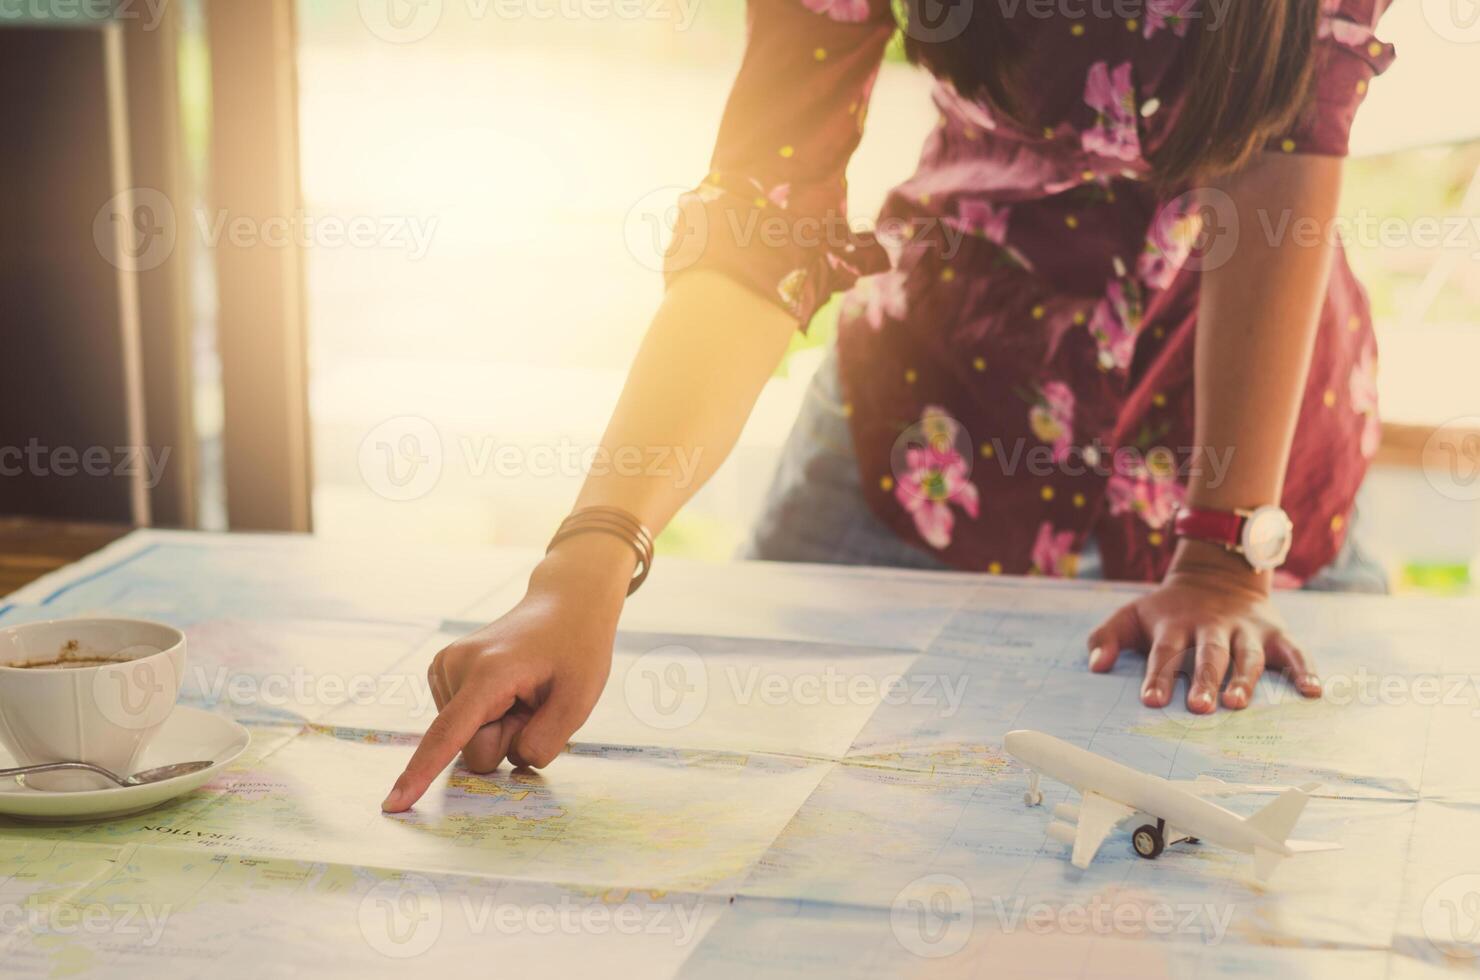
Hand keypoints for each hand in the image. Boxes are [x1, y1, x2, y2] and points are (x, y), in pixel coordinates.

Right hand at [380, 535, 632, 812]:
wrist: (563, 607)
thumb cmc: (576, 651)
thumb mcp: (579, 700)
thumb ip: (543, 742)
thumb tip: (507, 763)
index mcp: (489, 673)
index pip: (449, 734)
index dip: (421, 773)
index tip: (393, 804)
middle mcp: (456, 666)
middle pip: (472, 747)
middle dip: (507, 739)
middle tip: (536, 702)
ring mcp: (445, 666)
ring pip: (467, 737)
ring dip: (502, 725)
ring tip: (526, 691)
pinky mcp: (444, 672)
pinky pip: (464, 723)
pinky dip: (491, 716)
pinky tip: (509, 690)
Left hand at [1085, 540, 1320, 712]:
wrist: (1217, 575)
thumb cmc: (1169, 610)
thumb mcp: (1132, 615)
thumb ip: (1107, 637)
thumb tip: (1094, 665)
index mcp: (1176, 625)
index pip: (1165, 651)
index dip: (1158, 676)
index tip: (1151, 701)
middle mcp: (1212, 627)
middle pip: (1208, 654)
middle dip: (1204, 680)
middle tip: (1198, 707)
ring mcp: (1246, 630)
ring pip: (1247, 655)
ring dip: (1244, 679)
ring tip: (1238, 704)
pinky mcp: (1275, 633)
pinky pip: (1294, 652)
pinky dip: (1304, 670)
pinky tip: (1312, 692)